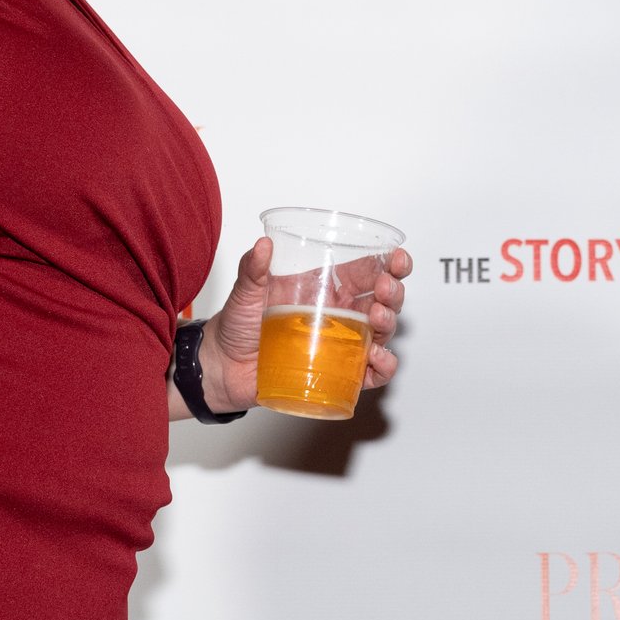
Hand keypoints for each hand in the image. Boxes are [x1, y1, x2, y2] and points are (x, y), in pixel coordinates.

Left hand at [201, 238, 414, 413]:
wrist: (221, 368)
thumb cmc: (235, 328)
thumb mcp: (244, 293)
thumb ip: (253, 269)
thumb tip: (263, 245)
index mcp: (322, 290)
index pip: (366, 272)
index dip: (389, 264)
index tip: (398, 259)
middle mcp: (337, 316)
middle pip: (382, 301)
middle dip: (393, 292)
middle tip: (385, 289)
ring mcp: (339, 345)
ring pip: (381, 334)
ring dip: (390, 324)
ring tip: (378, 318)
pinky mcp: (337, 374)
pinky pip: (370, 373)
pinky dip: (383, 367)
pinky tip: (378, 358)